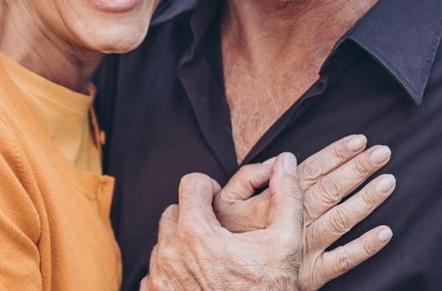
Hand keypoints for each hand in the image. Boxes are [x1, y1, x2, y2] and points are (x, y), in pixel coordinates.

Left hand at [142, 153, 302, 289]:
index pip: (189, 183)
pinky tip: (199, 279)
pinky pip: (155, 268)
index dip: (208, 188)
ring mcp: (158, 276)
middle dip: (195, 215)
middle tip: (220, 234)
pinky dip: (173, 268)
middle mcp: (169, 252)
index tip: (220, 203)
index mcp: (195, 233)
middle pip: (173, 211)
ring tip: (212, 259)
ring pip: (163, 240)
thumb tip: (286, 162)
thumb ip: (286, 198)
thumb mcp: (284, 246)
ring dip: (183, 242)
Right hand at [213, 135, 394, 289]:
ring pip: (341, 221)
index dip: (336, 154)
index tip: (359, 140)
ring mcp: (306, 249)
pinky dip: (366, 248)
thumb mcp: (225, 200)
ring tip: (389, 182)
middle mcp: (294, 223)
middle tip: (383, 153)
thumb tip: (279, 161)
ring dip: (367, 200)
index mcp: (274, 202)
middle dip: (358, 169)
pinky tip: (385, 233)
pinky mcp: (313, 274)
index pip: (311, 172)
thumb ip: (248, 177)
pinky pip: (343, 261)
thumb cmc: (227, 235)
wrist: (224, 279)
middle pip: (330, 191)